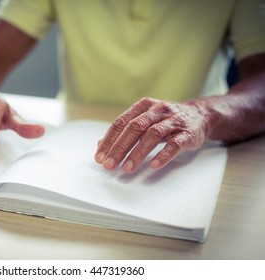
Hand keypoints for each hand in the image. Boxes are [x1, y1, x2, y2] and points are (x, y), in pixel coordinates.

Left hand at [95, 97, 210, 172]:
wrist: (200, 115)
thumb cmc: (166, 120)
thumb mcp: (144, 120)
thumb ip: (124, 131)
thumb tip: (101, 145)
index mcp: (143, 106)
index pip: (121, 123)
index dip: (109, 140)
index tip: (100, 157)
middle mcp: (157, 110)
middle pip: (134, 128)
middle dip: (119, 148)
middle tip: (109, 165)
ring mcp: (173, 120)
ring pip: (153, 135)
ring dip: (138, 152)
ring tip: (127, 168)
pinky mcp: (188, 133)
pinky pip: (175, 144)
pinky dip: (163, 154)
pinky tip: (153, 165)